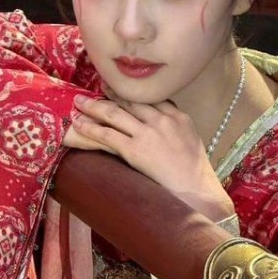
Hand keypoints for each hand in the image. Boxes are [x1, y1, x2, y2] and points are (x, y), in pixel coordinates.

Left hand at [62, 93, 234, 221]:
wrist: (198, 193)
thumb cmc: (196, 174)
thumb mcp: (191, 141)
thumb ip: (175, 128)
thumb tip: (160, 125)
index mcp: (179, 117)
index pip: (152, 97)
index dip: (133, 91)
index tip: (122, 86)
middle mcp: (162, 120)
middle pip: (131, 100)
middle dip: (112, 92)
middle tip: (99, 84)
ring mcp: (148, 133)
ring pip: (114, 113)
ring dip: (94, 106)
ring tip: (80, 101)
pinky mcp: (135, 150)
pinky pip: (107, 134)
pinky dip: (90, 128)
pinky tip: (79, 123)